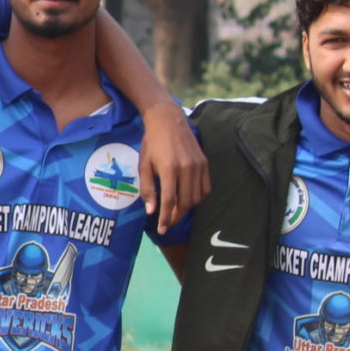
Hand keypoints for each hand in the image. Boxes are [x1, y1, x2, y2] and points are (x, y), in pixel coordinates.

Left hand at [138, 101, 208, 233]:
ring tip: (176, 210)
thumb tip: (151, 211)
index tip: (162, 229)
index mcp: (169, 169)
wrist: (168, 121)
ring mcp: (198, 165)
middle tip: (168, 222)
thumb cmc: (152, 143)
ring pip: (196, 197)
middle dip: (176, 216)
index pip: (170, 201)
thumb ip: (148, 189)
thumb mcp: (144, 165)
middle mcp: (186, 168)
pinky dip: (197, 197)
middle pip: (185, 202)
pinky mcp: (205, 163)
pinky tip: (188, 198)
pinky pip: (205, 188)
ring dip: (186, 208)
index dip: (166, 218)